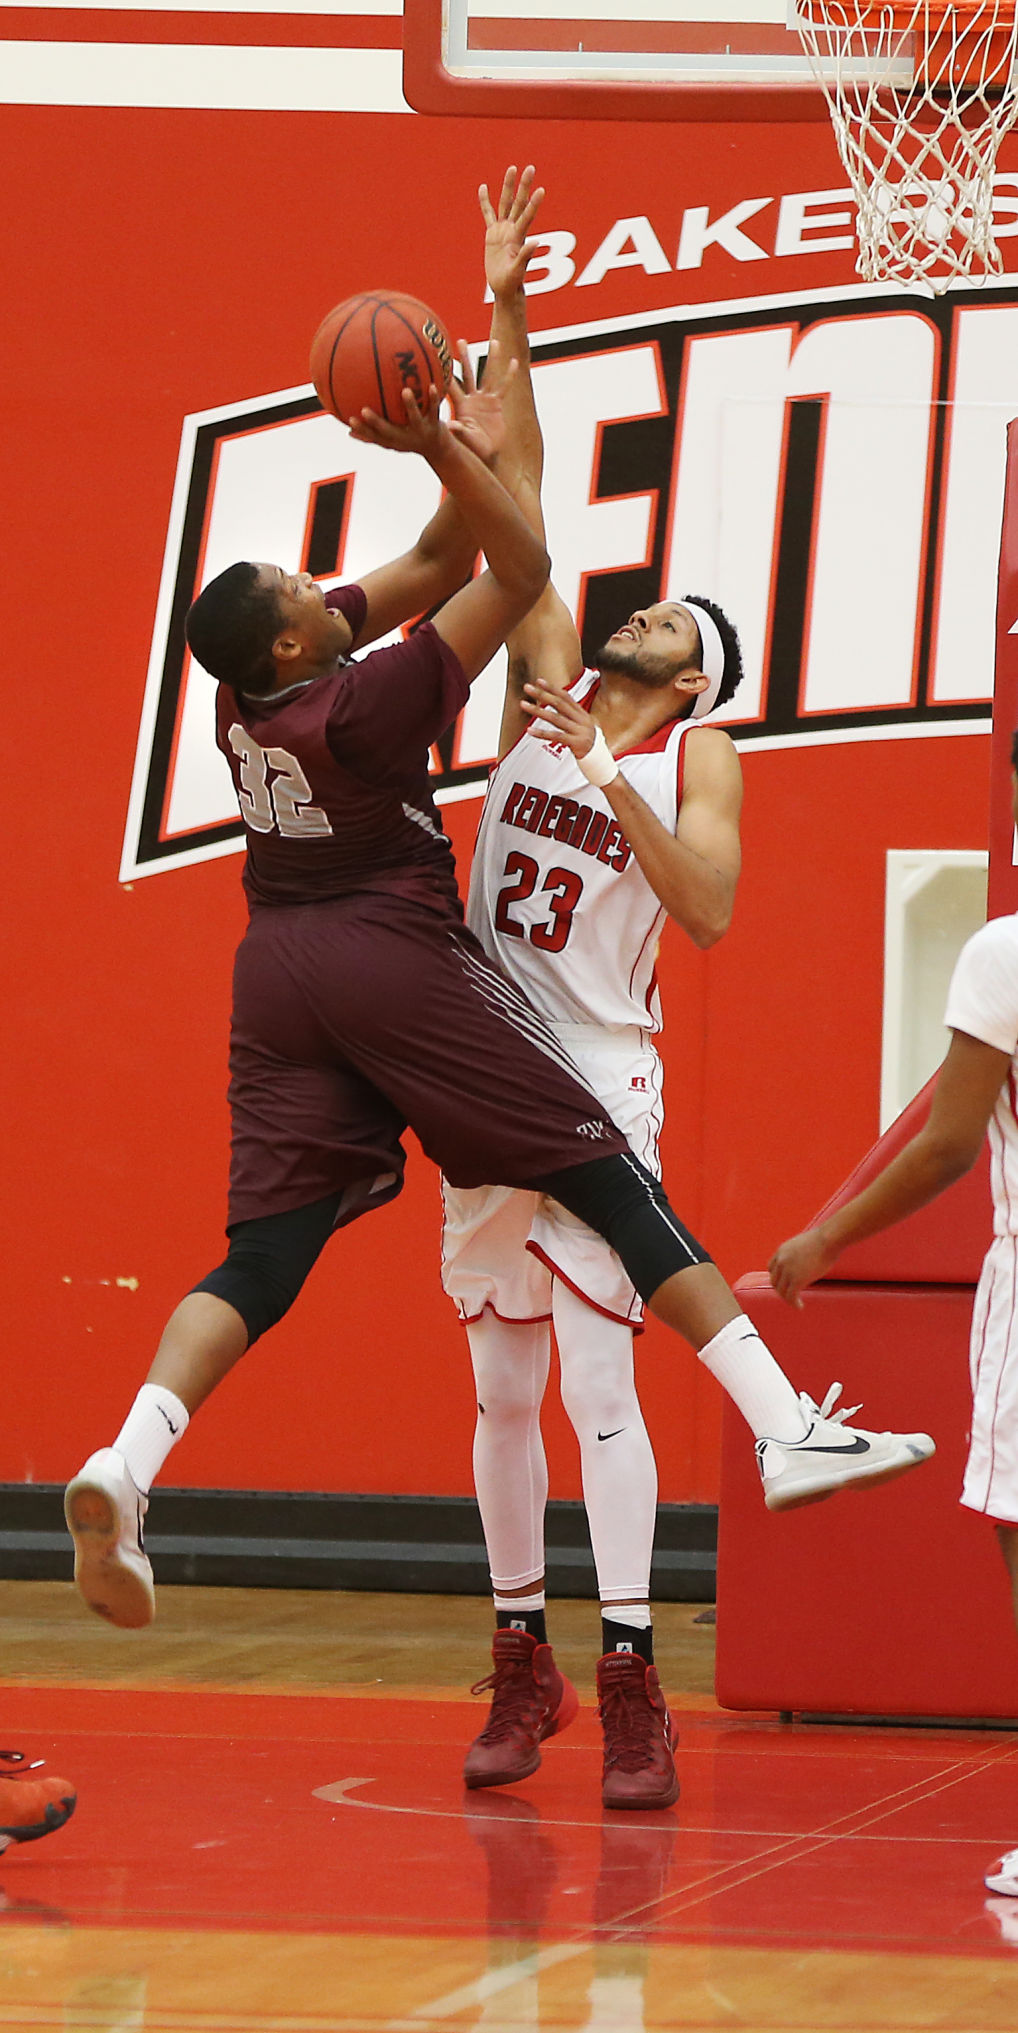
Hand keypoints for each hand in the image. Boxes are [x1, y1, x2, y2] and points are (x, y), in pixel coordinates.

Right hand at [346, 382, 447, 457]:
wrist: (438, 450)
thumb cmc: (409, 441)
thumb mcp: (391, 440)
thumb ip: (371, 435)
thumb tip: (348, 431)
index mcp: (393, 441)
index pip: (374, 437)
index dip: (362, 430)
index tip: (350, 419)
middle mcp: (405, 438)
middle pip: (389, 431)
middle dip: (376, 421)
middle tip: (364, 410)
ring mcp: (420, 431)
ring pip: (414, 418)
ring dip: (410, 405)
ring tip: (405, 391)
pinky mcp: (435, 425)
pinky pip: (434, 410)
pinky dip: (433, 398)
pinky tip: (431, 385)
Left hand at [446, 339, 516, 464]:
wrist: (486, 454)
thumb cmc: (472, 449)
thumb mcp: (466, 439)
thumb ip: (459, 431)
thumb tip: (450, 426)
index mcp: (461, 405)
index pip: (453, 385)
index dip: (447, 373)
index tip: (440, 357)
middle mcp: (472, 398)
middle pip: (468, 373)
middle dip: (464, 357)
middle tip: (460, 340)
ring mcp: (485, 399)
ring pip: (488, 375)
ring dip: (492, 358)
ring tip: (495, 342)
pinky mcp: (496, 404)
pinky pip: (504, 387)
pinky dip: (510, 375)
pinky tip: (513, 362)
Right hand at [480, 164, 544, 300]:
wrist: (504, 287)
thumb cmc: (512, 282)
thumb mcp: (517, 272)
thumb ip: (524, 257)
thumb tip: (535, 243)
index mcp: (518, 238)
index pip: (527, 216)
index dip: (533, 204)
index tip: (541, 190)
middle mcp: (512, 230)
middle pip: (518, 203)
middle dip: (523, 185)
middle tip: (530, 168)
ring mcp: (503, 230)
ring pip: (505, 203)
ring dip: (508, 186)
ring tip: (512, 168)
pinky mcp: (493, 234)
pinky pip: (488, 214)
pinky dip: (485, 201)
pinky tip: (484, 187)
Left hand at [522, 678, 596, 755]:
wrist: (599, 757)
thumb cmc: (586, 740)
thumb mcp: (581, 724)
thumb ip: (569, 714)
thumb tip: (554, 701)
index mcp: (581, 713)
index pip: (566, 696)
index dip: (552, 688)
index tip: (539, 681)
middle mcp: (580, 719)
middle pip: (559, 704)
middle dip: (542, 694)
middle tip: (527, 687)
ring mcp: (578, 730)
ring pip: (555, 718)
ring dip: (538, 711)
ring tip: (524, 705)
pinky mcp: (575, 742)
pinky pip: (556, 736)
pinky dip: (541, 733)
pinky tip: (530, 730)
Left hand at [768, 1227, 838, 1307]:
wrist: (828, 1239)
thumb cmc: (824, 1239)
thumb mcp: (804, 1244)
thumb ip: (800, 1253)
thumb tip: (807, 1259)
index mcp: (782, 1250)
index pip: (771, 1268)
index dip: (777, 1277)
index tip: (785, 1283)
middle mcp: (781, 1260)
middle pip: (774, 1281)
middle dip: (781, 1290)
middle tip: (791, 1296)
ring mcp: (788, 1270)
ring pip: (781, 1291)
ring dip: (788, 1299)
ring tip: (796, 1303)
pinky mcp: (797, 1279)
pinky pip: (791, 1296)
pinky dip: (794, 1303)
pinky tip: (800, 1306)